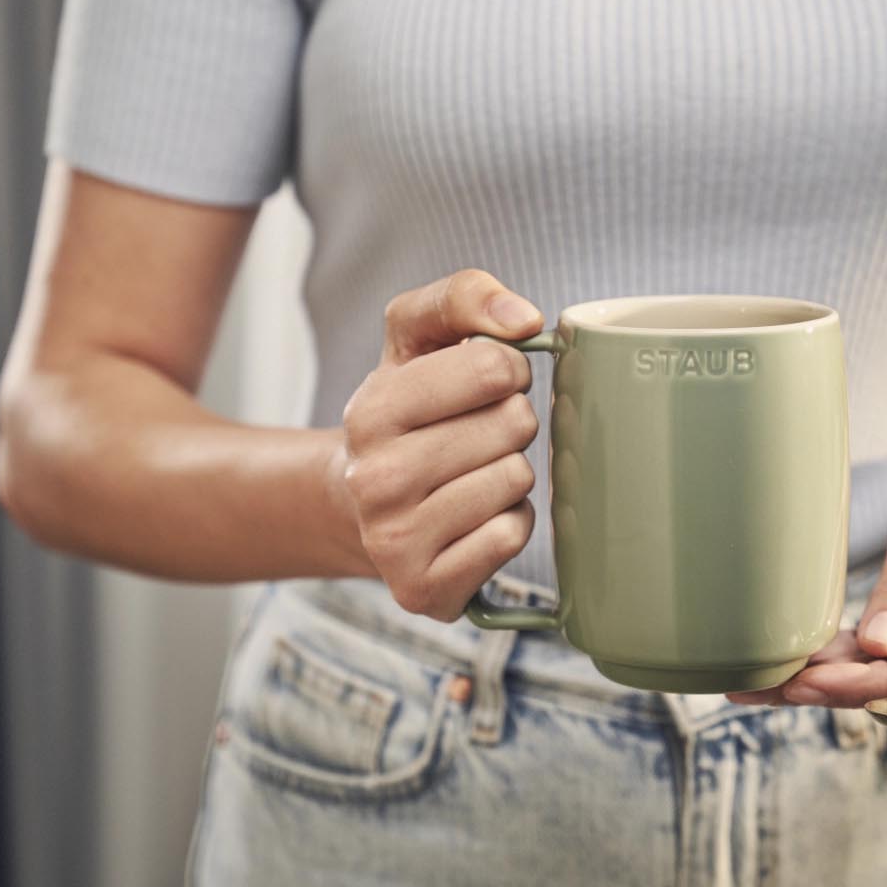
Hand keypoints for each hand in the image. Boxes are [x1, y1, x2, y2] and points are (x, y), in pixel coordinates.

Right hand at [335, 269, 544, 621]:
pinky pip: (511, 537)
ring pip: (515, 482)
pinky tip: (473, 519)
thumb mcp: (417, 339)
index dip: (509, 368)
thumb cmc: (408, 412)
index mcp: (371, 411)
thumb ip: (464, 297)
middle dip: (511, 423)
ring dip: (510, 474)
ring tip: (471, 475)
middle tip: (477, 435)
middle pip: (513, 425)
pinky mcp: (423, 589)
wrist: (361, 504)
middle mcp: (373, 479)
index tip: (489, 382)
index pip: (493, 366)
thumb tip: (526, 319)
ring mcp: (395, 540)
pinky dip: (509, 524)